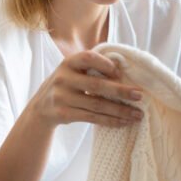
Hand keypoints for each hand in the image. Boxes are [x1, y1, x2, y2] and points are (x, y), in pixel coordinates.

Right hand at [27, 50, 144, 128]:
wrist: (41, 107)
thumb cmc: (66, 85)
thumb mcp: (72, 71)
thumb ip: (91, 68)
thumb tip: (123, 69)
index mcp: (68, 63)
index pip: (89, 58)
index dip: (106, 64)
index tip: (120, 73)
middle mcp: (63, 78)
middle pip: (96, 85)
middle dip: (121, 91)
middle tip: (139, 96)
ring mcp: (62, 97)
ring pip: (97, 105)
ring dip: (120, 110)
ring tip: (137, 114)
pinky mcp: (64, 114)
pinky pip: (92, 118)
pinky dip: (110, 121)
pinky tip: (123, 122)